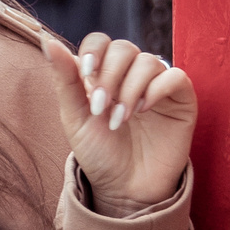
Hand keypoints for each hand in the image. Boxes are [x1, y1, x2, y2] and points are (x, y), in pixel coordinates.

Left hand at [41, 30, 197, 211]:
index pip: (101, 41)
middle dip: (109, 76)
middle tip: (101, 108)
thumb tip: (48, 41)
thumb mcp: (74, 116)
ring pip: (149, 61)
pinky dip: (157, 89)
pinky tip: (144, 110)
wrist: (123, 189)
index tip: (86, 74)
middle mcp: (132, 75)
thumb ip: (64, 78)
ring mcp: (158, 86)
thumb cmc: (98, 153)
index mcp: (104, 74)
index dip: (94, 51)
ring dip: (130, 89)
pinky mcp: (181, 100)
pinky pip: (176, 77)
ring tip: (119, 120)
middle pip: (124, 48)